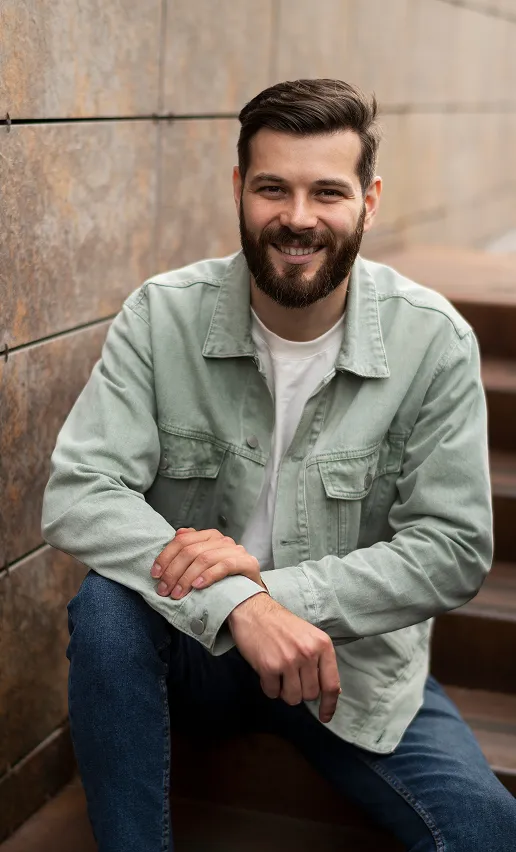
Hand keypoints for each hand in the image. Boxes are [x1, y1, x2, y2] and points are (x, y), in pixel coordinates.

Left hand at [150, 527, 266, 599]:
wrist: (248, 604)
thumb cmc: (221, 586)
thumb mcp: (202, 568)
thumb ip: (190, 549)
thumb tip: (177, 533)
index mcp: (210, 537)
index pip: (182, 540)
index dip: (165, 557)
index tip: (155, 574)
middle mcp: (223, 540)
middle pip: (191, 550)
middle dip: (173, 571)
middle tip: (164, 589)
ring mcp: (237, 550)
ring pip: (205, 558)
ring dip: (186, 578)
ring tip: (178, 594)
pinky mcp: (248, 563)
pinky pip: (224, 565)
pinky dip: (208, 576)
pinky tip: (197, 587)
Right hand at [228, 594, 340, 722]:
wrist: (253, 610)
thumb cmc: (281, 625)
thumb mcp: (309, 636)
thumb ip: (320, 660)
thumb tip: (332, 691)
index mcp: (322, 645)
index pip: (331, 684)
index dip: (329, 705)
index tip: (325, 716)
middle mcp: (308, 653)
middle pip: (310, 694)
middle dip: (299, 691)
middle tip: (290, 675)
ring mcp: (289, 660)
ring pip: (292, 698)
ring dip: (283, 691)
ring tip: (278, 673)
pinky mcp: (269, 666)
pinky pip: (272, 693)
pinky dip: (268, 687)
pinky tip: (266, 671)